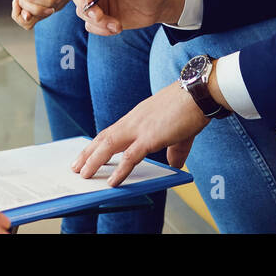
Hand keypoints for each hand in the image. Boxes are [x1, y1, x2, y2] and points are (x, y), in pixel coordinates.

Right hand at [68, 0, 182, 34]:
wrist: (160, 4)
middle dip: (86, 7)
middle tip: (99, 16)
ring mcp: (97, 0)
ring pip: (82, 11)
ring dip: (97, 22)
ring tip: (117, 25)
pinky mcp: (100, 15)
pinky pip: (91, 25)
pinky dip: (101, 30)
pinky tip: (117, 27)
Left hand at [71, 82, 210, 185]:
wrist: (199, 93)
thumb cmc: (190, 107)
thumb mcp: (178, 132)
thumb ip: (175, 150)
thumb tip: (175, 165)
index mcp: (137, 117)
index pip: (111, 131)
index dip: (97, 144)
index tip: (86, 153)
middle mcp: (133, 121)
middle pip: (104, 138)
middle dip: (88, 153)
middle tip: (76, 167)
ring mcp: (140, 128)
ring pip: (109, 146)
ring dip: (94, 161)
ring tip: (84, 175)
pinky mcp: (150, 137)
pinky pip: (130, 157)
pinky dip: (120, 170)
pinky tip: (113, 182)